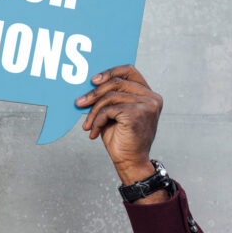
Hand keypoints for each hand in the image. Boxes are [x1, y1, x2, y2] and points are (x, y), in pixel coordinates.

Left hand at [75, 65, 162, 185]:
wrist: (130, 161)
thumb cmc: (122, 138)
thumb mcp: (115, 113)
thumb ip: (110, 97)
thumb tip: (89, 85)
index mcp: (149, 94)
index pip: (129, 71)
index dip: (110, 71)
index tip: (93, 80)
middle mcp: (152, 98)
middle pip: (116, 83)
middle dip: (94, 93)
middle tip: (79, 103)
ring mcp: (147, 105)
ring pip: (110, 97)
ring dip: (93, 112)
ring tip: (87, 125)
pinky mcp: (137, 113)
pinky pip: (108, 110)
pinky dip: (97, 120)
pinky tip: (94, 132)